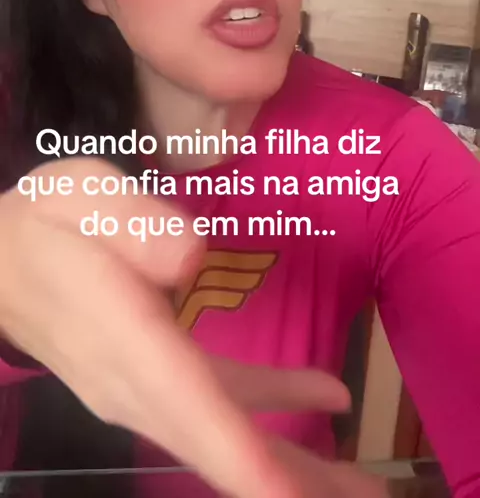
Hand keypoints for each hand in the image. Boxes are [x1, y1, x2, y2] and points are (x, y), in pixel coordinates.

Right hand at [0, 157, 382, 497]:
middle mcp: (139, 384)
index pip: (198, 413)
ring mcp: (145, 390)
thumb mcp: (82, 197)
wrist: (3, 261)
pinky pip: (221, 406)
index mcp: (128, 339)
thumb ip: (133, 222)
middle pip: (225, 448)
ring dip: (296, 464)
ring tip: (360, 479)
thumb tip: (192, 258)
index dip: (255, 466)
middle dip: (297, 484)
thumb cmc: (47, 223)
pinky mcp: (154, 379)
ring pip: (228, 438)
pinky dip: (273, 408)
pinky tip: (323, 394)